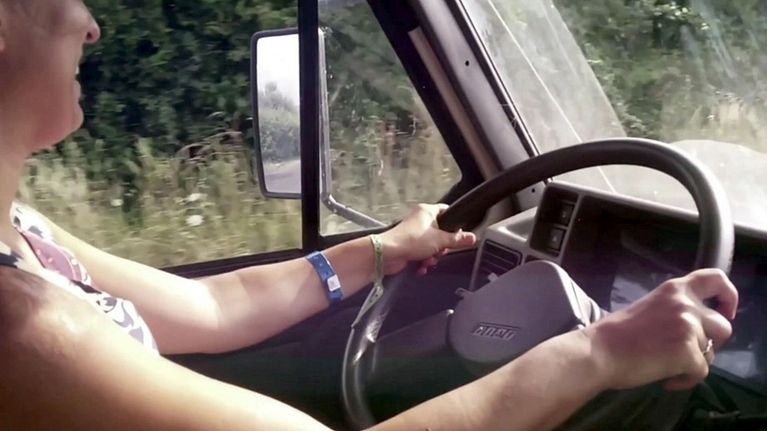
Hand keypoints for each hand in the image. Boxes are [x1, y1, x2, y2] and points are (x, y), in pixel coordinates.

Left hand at [379, 204, 476, 275]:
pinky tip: (421, 266)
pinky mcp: (408, 246)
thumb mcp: (440, 240)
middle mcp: (419, 220)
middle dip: (441, 246)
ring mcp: (413, 233)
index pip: (447, 211)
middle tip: (440, 250)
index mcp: (427, 211)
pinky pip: (422, 253)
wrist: (387, 254)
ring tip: (428, 260)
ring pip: (431, 245)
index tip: (458, 235)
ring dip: (432, 256)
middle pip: (441, 232)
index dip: (454, 223)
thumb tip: (472, 238)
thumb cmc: (411, 241)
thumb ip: (458, 240)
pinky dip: (423, 260)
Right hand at [585, 268, 737, 390]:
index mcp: (674, 290)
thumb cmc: (616, 333)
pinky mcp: (688, 353)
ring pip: (712, 352)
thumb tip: (694, 328)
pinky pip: (701, 372)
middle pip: (723, 326)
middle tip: (687, 351)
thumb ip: (673, 311)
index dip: (729, 296)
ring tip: (670, 367)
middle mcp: (686, 305)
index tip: (726, 312)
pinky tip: (666, 379)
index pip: (716, 279)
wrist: (599, 352)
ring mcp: (689, 328)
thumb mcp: (649, 308)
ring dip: (696, 362)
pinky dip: (686, 380)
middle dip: (711, 342)